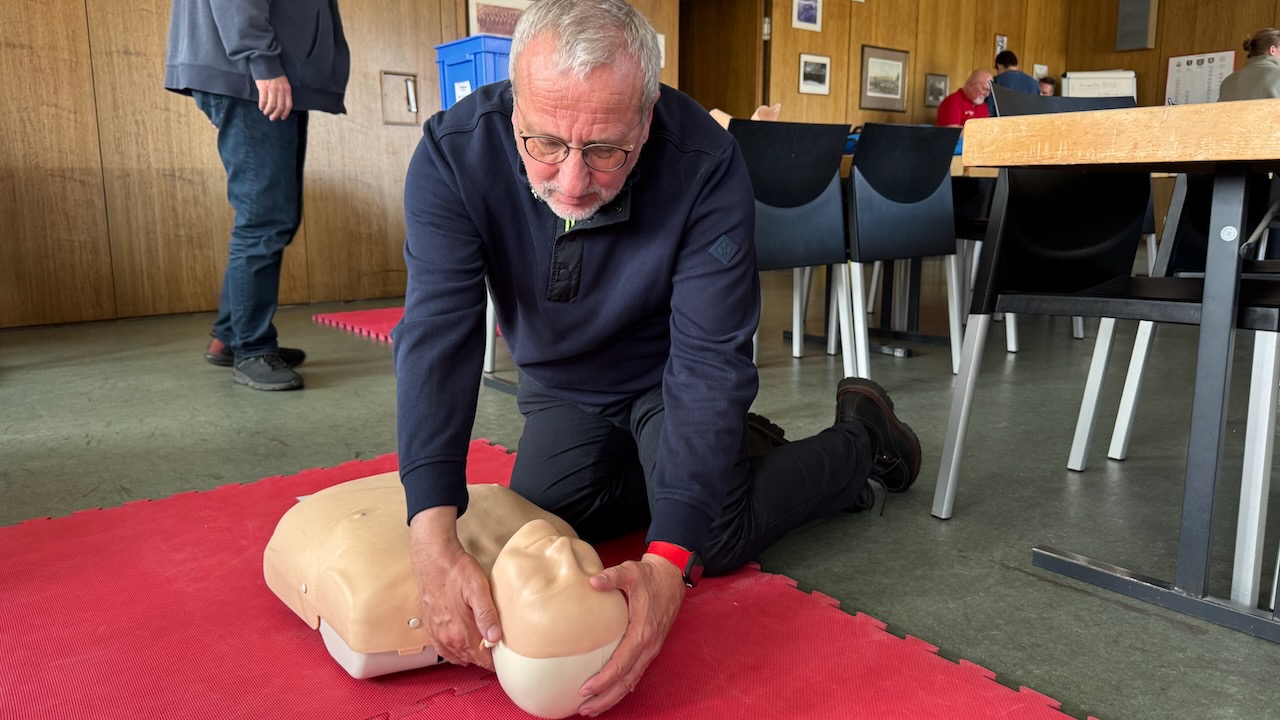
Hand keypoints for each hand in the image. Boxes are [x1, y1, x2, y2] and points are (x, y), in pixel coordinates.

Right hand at [255, 76, 292, 120]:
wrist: (266, 64)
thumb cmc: (274, 74)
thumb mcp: (283, 83)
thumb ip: (284, 92)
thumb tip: (281, 104)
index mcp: (287, 89)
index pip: (288, 105)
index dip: (285, 113)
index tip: (282, 117)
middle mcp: (281, 90)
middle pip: (280, 107)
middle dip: (276, 114)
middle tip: (272, 118)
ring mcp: (272, 89)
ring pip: (271, 105)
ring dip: (268, 111)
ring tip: (266, 113)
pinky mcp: (263, 88)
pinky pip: (263, 100)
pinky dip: (262, 106)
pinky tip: (261, 107)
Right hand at [408, 507, 501, 669]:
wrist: (432, 558)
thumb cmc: (456, 570)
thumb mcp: (478, 589)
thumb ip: (487, 615)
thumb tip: (495, 638)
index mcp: (460, 630)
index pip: (481, 657)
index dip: (494, 660)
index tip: (503, 658)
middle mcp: (447, 636)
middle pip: (469, 658)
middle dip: (483, 658)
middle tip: (496, 653)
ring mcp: (436, 632)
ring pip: (456, 655)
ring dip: (468, 656)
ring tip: (481, 653)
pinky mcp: (430, 625)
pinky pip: (441, 649)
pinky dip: (452, 653)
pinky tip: (458, 649)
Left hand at [577, 554, 686, 716]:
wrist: (672, 576)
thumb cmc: (650, 576)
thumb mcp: (631, 572)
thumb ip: (612, 577)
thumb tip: (593, 581)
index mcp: (643, 632)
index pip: (622, 664)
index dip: (603, 680)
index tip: (584, 689)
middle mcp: (649, 646)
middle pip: (626, 681)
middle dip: (606, 698)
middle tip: (584, 709)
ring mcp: (651, 648)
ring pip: (632, 681)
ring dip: (613, 696)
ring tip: (592, 708)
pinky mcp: (650, 647)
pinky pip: (636, 673)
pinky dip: (623, 686)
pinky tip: (610, 693)